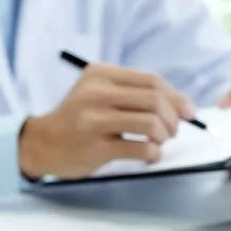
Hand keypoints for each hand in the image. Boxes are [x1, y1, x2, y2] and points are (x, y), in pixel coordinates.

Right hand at [19, 64, 195, 178]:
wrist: (42, 144)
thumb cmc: (77, 120)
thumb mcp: (97, 93)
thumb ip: (131, 93)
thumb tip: (179, 105)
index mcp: (100, 75)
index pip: (151, 81)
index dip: (176, 97)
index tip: (188, 112)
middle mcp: (97, 93)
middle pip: (154, 100)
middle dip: (173, 118)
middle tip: (172, 131)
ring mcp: (95, 121)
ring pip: (150, 123)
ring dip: (163, 136)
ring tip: (159, 142)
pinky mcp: (97, 147)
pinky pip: (140, 148)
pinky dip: (153, 153)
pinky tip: (148, 155)